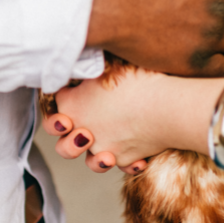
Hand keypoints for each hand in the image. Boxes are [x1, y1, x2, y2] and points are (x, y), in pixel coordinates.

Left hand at [42, 70, 223, 170]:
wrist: (167, 107)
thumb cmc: (140, 81)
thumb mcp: (111, 63)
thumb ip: (94, 65)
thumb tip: (89, 59)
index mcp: (72, 105)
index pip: (56, 100)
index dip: (66, 95)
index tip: (79, 90)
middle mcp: (82, 131)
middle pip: (64, 140)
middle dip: (71, 135)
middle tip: (86, 126)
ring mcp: (103, 148)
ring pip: (91, 160)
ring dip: (97, 155)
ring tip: (108, 148)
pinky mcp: (124, 159)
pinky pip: (121, 163)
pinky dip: (129, 159)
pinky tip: (139, 154)